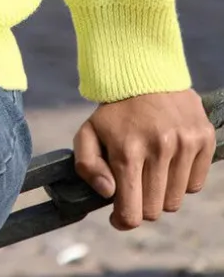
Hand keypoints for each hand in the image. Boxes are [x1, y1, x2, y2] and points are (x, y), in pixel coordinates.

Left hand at [73, 89, 216, 228]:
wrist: (145, 71)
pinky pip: (195, 184)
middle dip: (141, 203)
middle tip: (134, 185)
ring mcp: (185, 143)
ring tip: (151, 170)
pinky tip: (169, 161)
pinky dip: (181, 180)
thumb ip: (87, 166)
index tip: (118, 216)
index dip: (123, 220)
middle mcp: (160, 148)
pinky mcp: (203, 139)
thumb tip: (108, 192)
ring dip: (161, 192)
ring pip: (175, 201)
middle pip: (154, 210)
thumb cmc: (115, 110)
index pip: (131, 212)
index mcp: (127, 150)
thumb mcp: (88, 131)